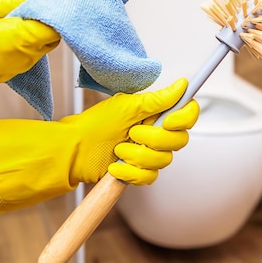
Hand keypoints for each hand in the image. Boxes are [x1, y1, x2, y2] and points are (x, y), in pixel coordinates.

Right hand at [0, 0, 59, 92]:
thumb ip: (17, 2)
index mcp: (11, 45)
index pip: (50, 32)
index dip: (53, 15)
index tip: (49, 0)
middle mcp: (14, 65)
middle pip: (46, 44)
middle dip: (45, 24)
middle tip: (34, 4)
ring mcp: (6, 74)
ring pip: (35, 53)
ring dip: (33, 35)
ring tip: (19, 16)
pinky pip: (21, 60)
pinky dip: (22, 46)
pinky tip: (11, 30)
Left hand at [0, 79, 199, 216]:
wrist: (74, 150)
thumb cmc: (96, 124)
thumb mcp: (127, 106)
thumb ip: (158, 99)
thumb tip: (182, 84)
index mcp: (157, 114)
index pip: (187, 116)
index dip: (184, 119)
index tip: (167, 121)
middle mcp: (158, 134)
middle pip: (179, 141)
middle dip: (153, 139)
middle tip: (132, 133)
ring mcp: (150, 154)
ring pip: (164, 161)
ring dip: (137, 156)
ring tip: (118, 149)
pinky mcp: (140, 173)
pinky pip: (150, 178)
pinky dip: (130, 173)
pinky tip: (115, 167)